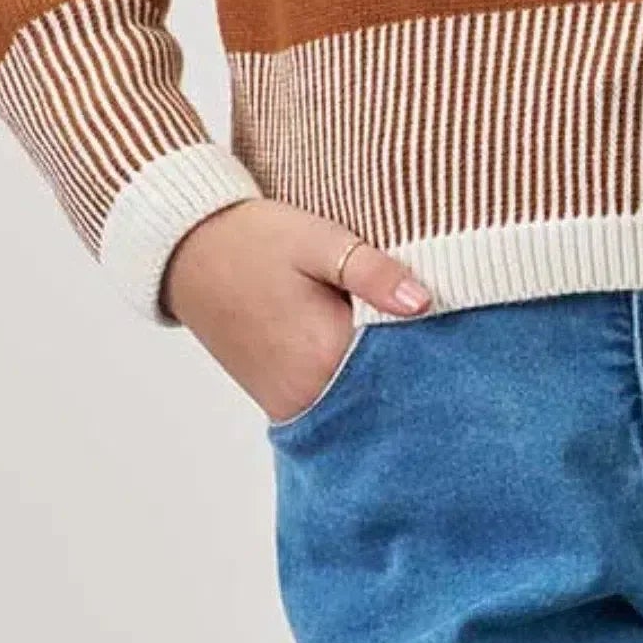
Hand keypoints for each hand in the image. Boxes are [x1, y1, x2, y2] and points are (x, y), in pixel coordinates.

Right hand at [159, 198, 432, 421]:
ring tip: (404, 329)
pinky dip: (354, 377)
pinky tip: (366, 342)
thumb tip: (424, 302)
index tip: (455, 320)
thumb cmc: (254, 239)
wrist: (186, 250)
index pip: (404, 368)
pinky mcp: (279, 398)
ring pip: (359, 398)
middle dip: (413, 364)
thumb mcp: (319, 242)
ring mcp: (290, 403)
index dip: (435, 345)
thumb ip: (373, 274)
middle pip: (383, 392)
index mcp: (324, 358)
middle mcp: (307, 395)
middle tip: (438, 322)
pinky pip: (333, 398)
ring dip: (383, 371)